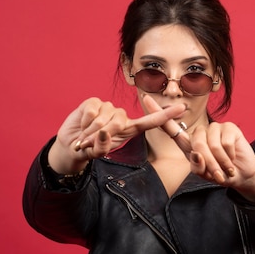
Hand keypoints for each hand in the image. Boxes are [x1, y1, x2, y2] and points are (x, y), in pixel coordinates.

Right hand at [49, 97, 184, 173]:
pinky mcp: (94, 101)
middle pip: (119, 122)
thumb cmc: (90, 149)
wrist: (71, 144)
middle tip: (91, 144)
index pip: (151, 121)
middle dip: (102, 136)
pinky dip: (84, 122)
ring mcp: (108, 107)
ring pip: (103, 118)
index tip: (183, 108)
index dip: (166, 115)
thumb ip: (103, 146)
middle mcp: (121, 116)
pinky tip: (82, 125)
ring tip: (86, 137)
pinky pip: (92, 110)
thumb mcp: (98, 152)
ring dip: (91, 132)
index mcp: (130, 129)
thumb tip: (105, 131)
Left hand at [142, 96, 254, 201]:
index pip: (170, 127)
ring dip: (219, 161)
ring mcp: (215, 127)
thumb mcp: (204, 174)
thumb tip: (197, 153)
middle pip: (195, 143)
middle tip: (217, 175)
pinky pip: (224, 142)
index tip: (145, 99)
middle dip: (207, 163)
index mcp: (189, 142)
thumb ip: (197, 167)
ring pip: (210, 143)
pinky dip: (229, 155)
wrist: (240, 174)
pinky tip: (233, 157)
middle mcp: (200, 132)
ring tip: (226, 167)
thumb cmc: (219, 173)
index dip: (158, 113)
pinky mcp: (229, 127)